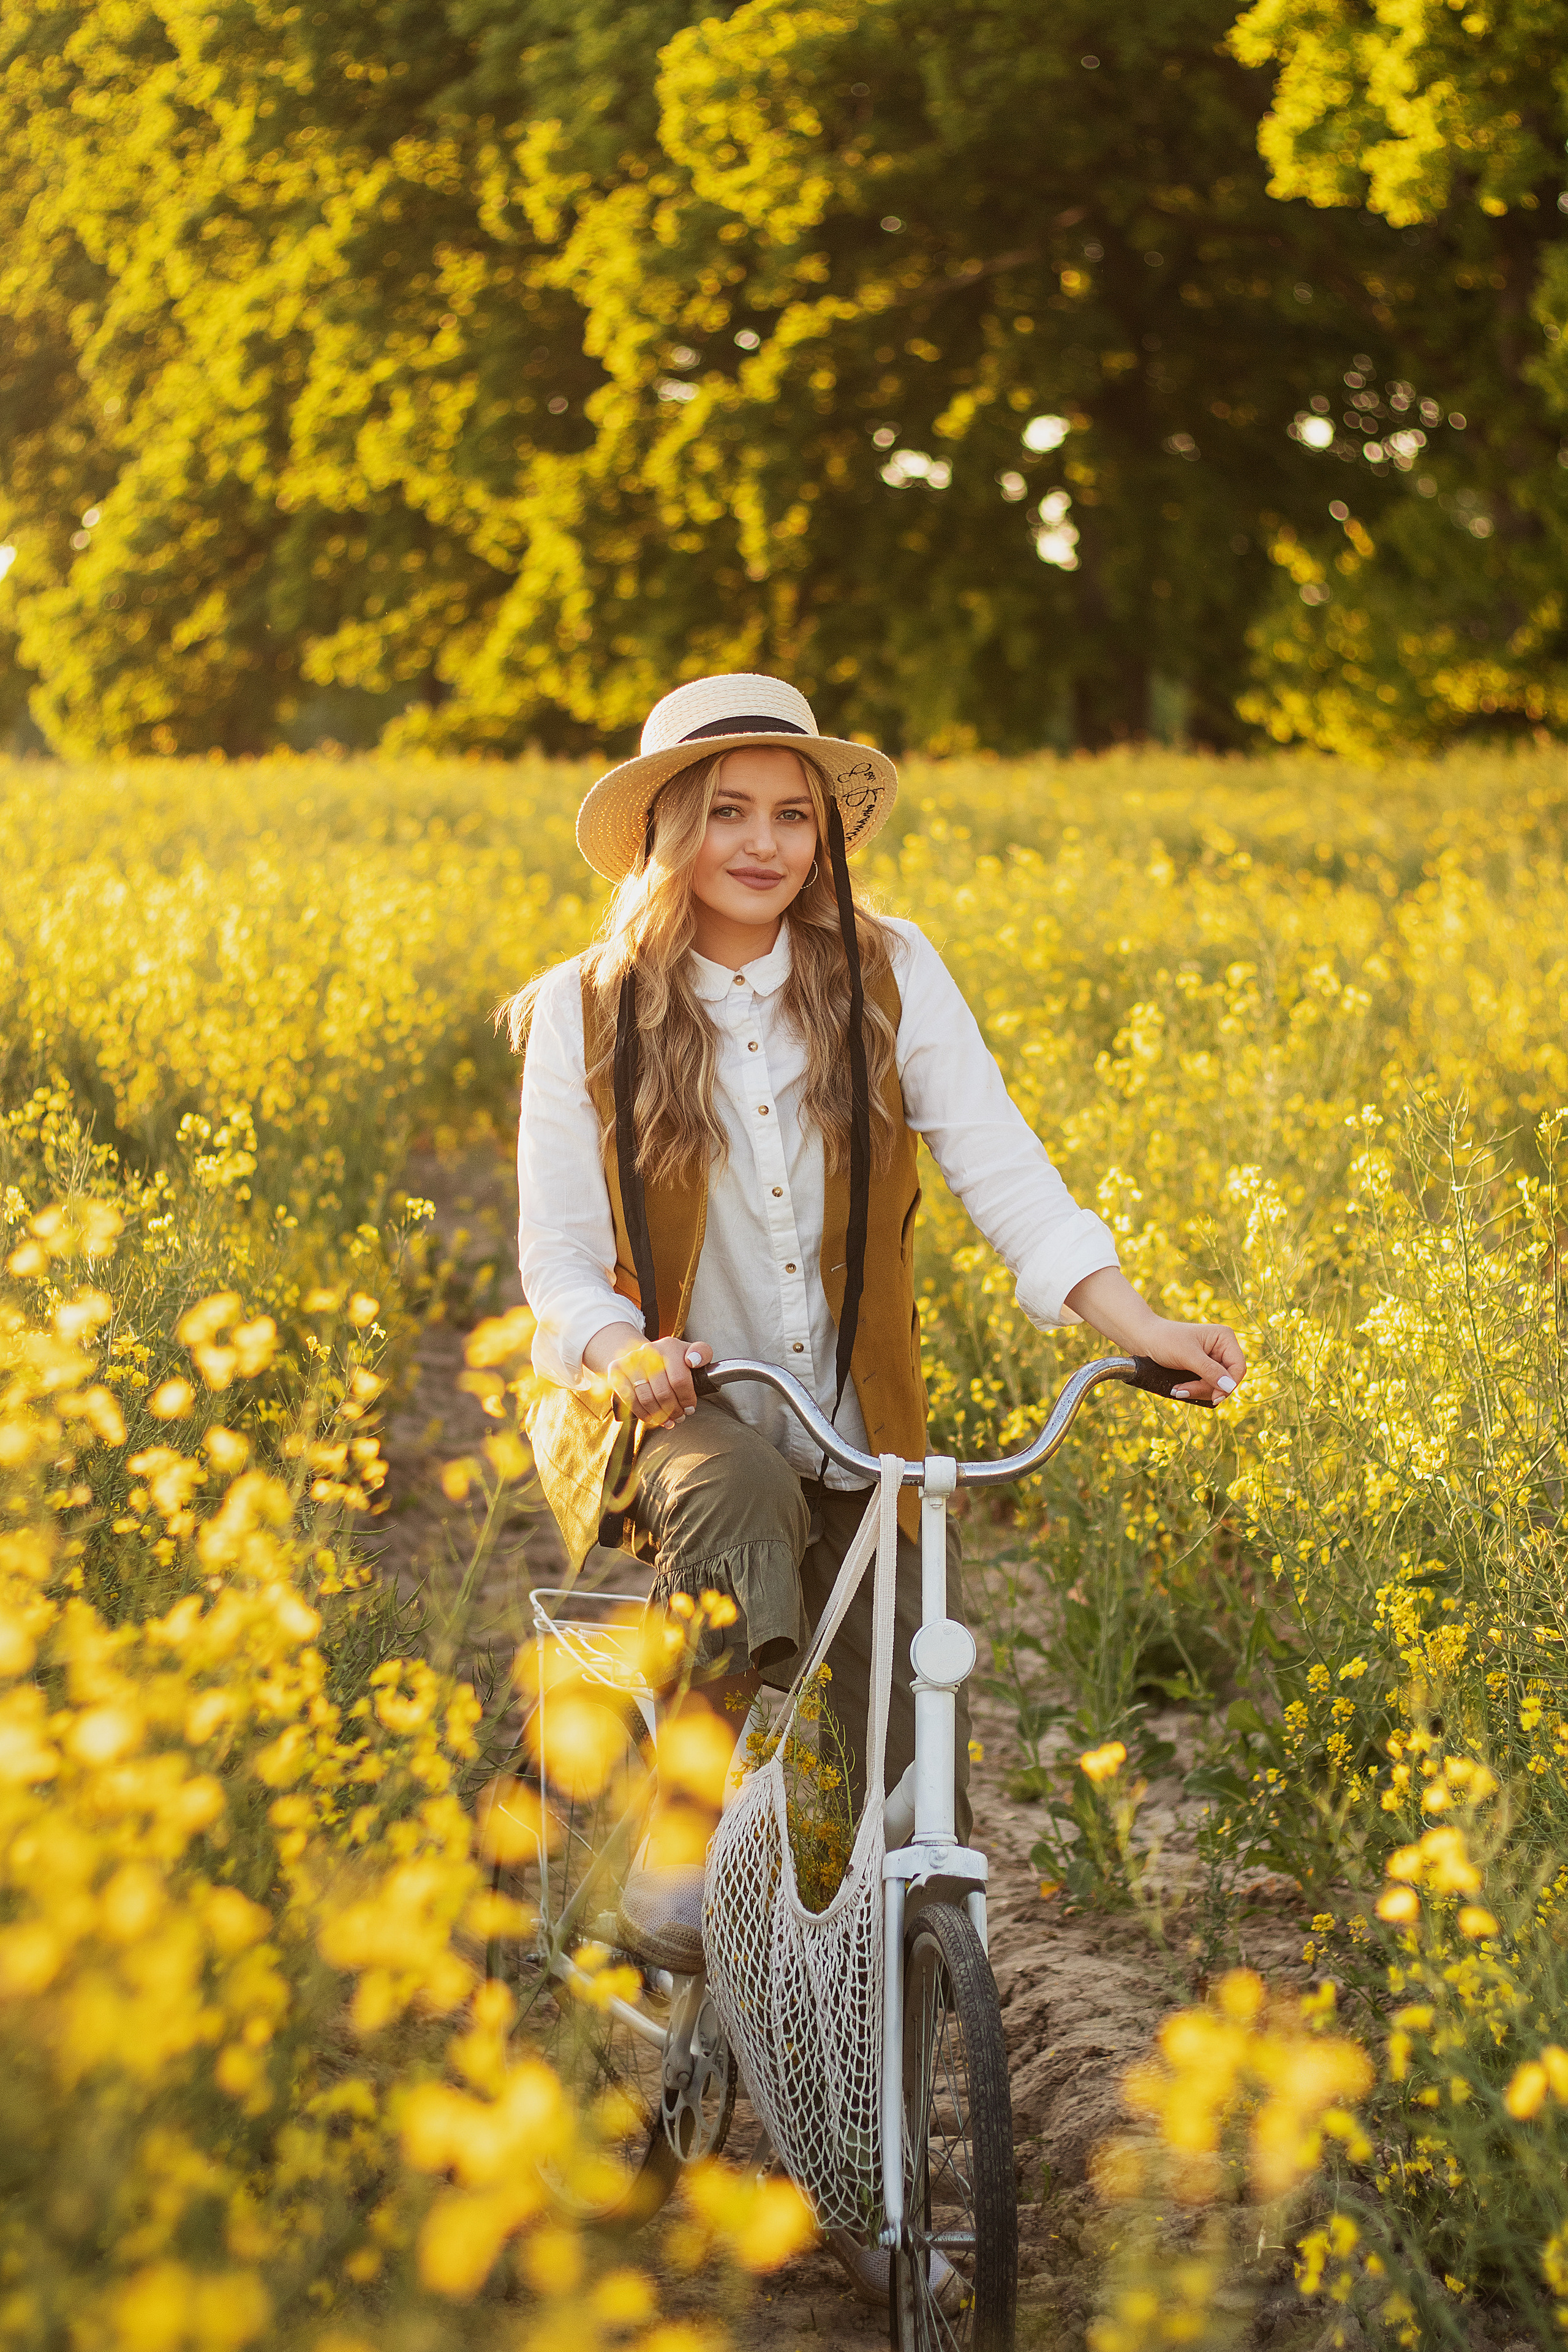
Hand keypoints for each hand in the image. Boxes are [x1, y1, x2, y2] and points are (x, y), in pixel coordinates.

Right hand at [597, 1331, 712, 1425]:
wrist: (643, 1355)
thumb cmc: (673, 1360)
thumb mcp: (691, 1353)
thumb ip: (702, 1353)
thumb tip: (693, 1361)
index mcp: (670, 1345)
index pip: (680, 1380)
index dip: (687, 1399)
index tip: (690, 1407)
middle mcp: (649, 1350)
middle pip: (663, 1392)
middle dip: (674, 1410)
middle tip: (680, 1416)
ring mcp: (631, 1360)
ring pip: (646, 1398)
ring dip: (659, 1415)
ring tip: (668, 1419)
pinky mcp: (616, 1370)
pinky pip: (629, 1399)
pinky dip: (642, 1413)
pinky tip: (652, 1419)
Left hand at [1144, 1319, 1245, 1405]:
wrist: (1142, 1339)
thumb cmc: (1164, 1341)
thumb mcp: (1187, 1356)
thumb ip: (1209, 1371)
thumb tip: (1229, 1387)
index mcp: (1225, 1338)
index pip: (1238, 1368)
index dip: (1228, 1385)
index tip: (1214, 1398)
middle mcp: (1223, 1348)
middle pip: (1227, 1380)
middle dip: (1206, 1389)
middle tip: (1182, 1391)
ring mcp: (1213, 1360)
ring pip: (1216, 1386)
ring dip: (1197, 1391)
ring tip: (1177, 1389)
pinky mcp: (1203, 1369)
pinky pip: (1206, 1386)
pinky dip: (1194, 1390)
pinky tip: (1179, 1389)